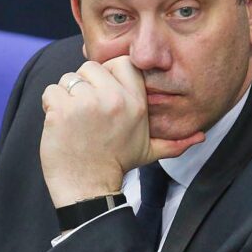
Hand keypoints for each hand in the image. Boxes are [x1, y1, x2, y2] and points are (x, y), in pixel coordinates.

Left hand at [40, 56, 203, 206]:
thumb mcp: (150, 151)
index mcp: (135, 102)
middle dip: (85, 85)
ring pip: (68, 78)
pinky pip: (51, 92)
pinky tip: (60, 125)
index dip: (109, 74)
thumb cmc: (117, 165)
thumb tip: (201, 137)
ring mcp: (86, 103)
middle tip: (87, 112)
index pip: (122, 62)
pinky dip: (50, 106)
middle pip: (91, 67)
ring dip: (66, 96)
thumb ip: (175, 141)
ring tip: (74, 120)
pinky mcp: (62, 111)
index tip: (104, 94)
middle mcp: (113, 99)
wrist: (88, 189)